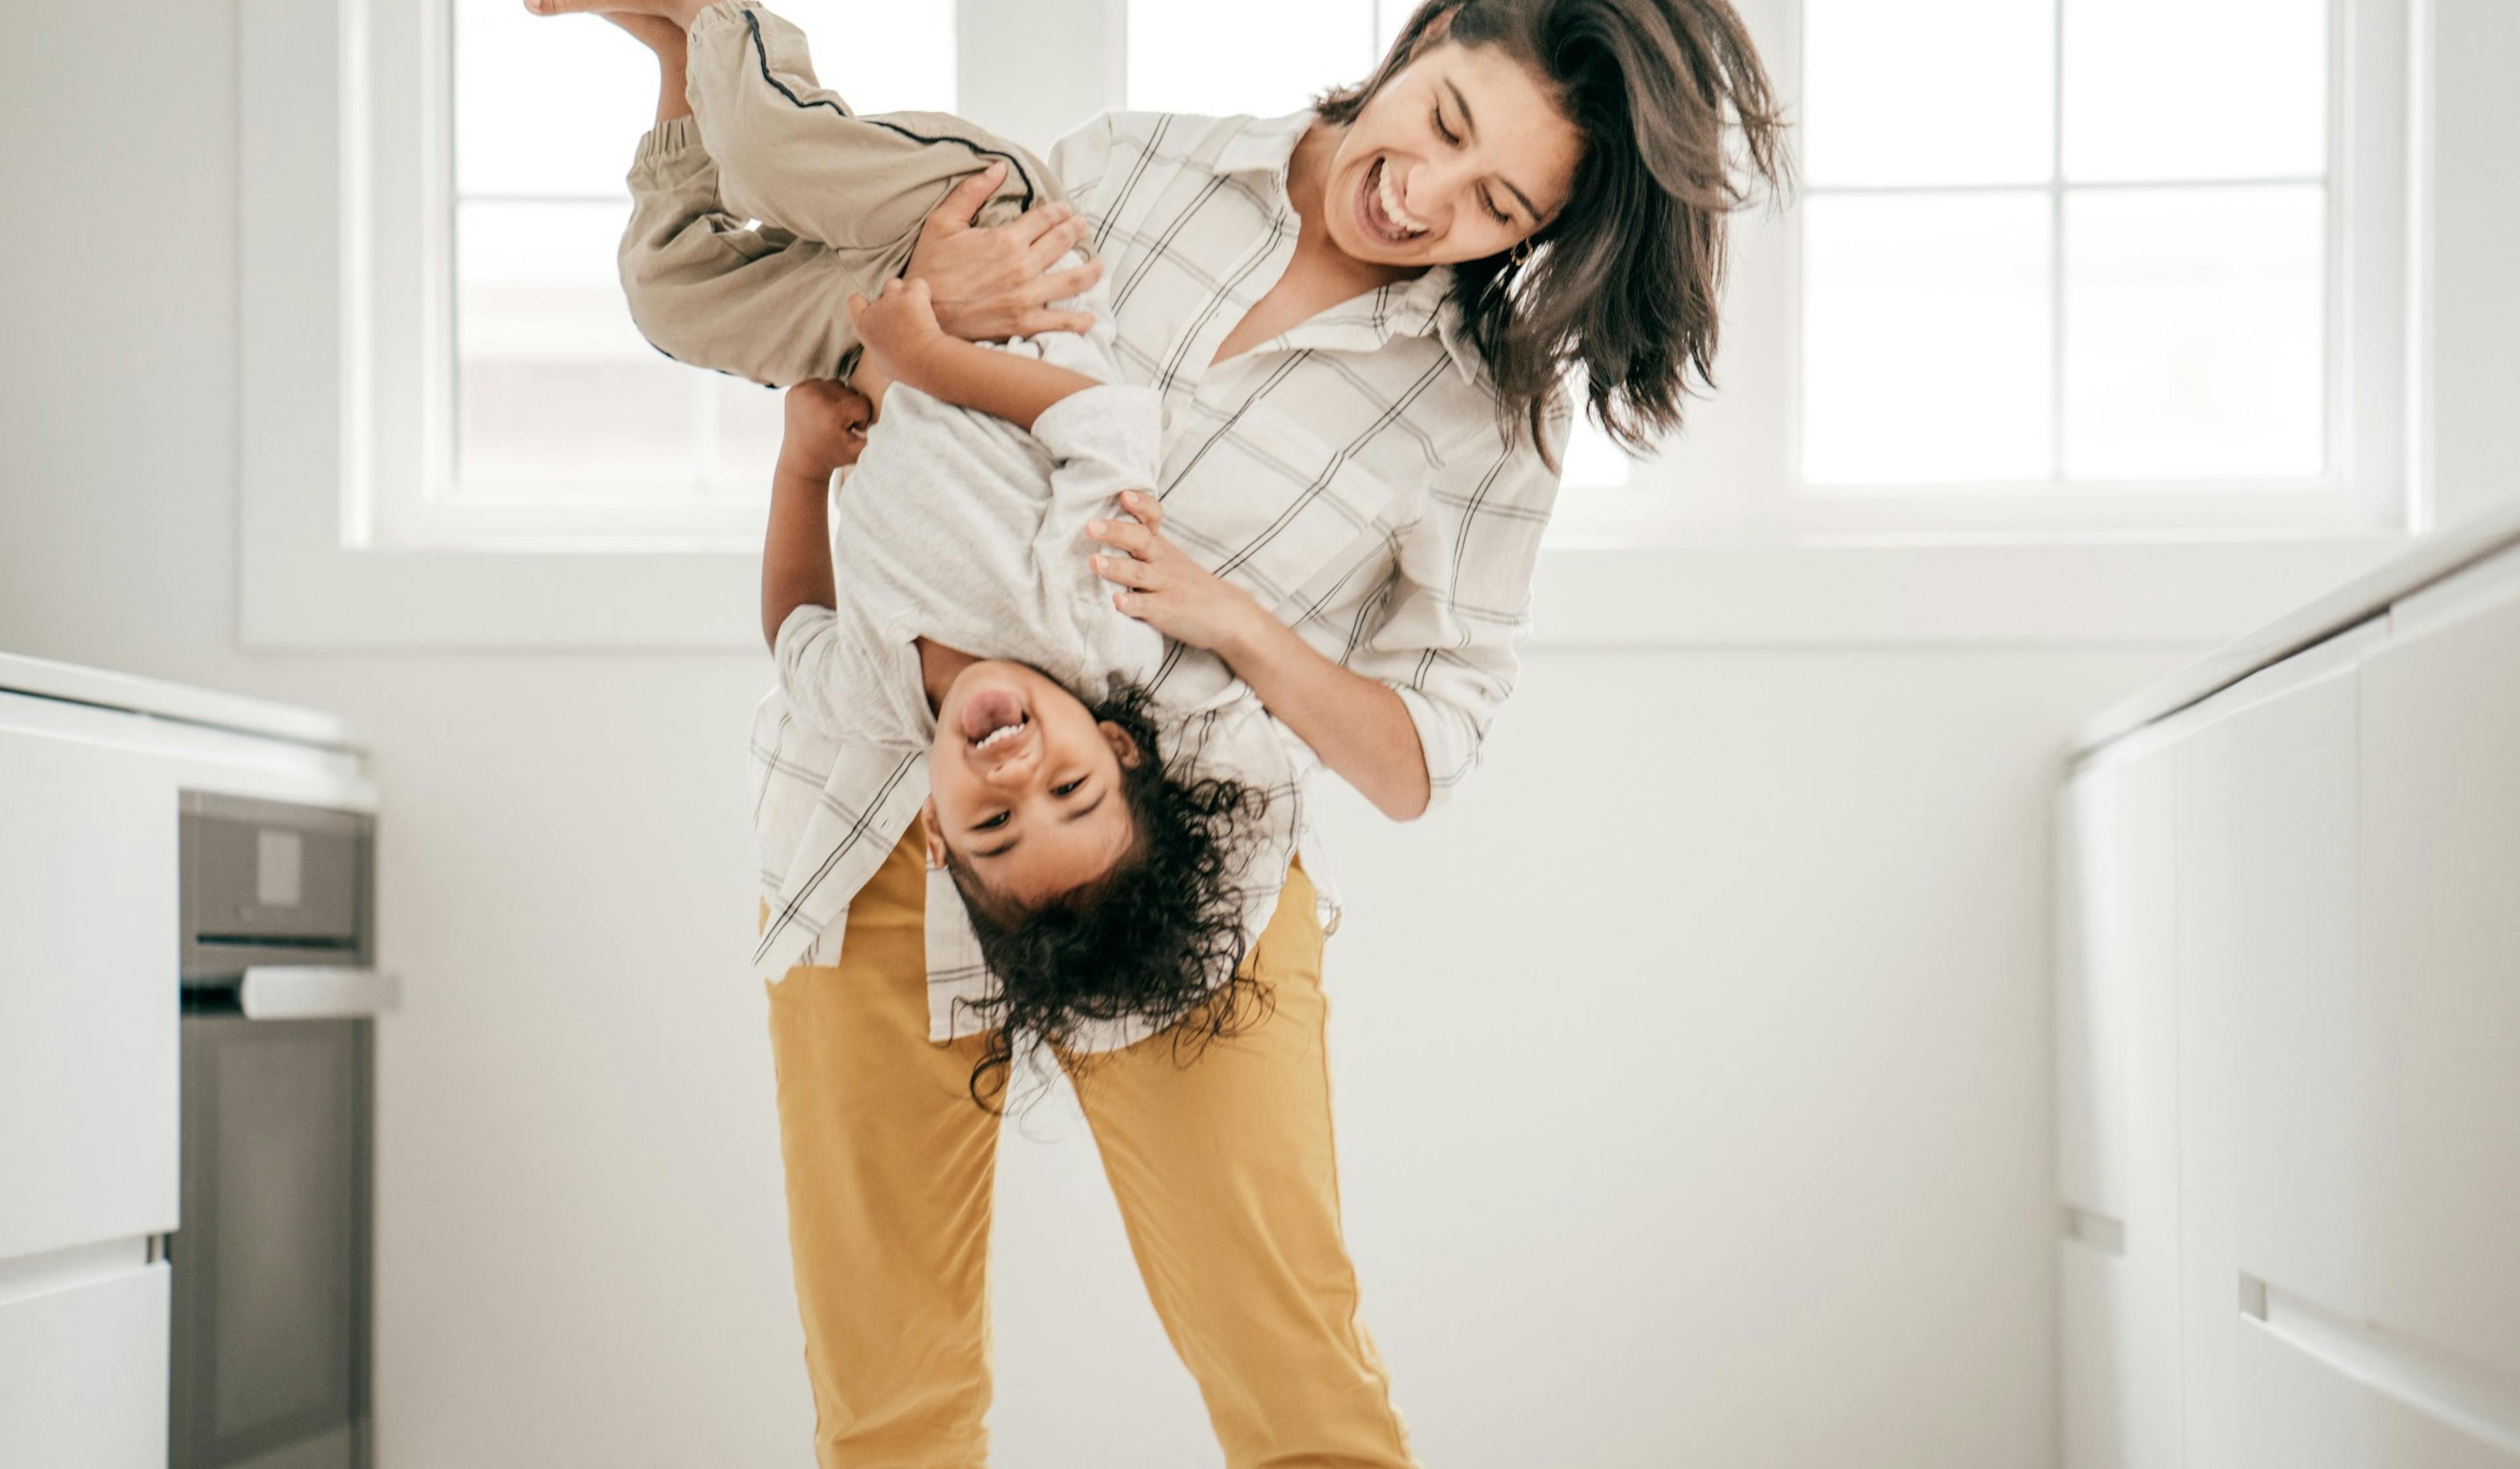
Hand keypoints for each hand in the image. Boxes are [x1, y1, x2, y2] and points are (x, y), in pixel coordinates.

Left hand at [777, 380, 871, 480]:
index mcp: (831, 414)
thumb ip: (879, 437)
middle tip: (838, 427)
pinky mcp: (793, 390)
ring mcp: (802, 392)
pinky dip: (822, 396)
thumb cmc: (834, 455)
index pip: (861, 404)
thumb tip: (901, 422)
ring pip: (836, 385)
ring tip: (829, 418)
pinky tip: (818, 412)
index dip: (860, 419)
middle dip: (848, 408)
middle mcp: (814, 399)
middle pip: (849, 392)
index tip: (850, 432)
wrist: (801, 460)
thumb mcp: (860, 451)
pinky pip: (820, 383)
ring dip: (837, 400)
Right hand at [844, 276, 953, 393]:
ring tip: (917, 308)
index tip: (876, 310)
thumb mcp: (880, 360)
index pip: (854, 302)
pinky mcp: (912, 296)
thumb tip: (880, 341)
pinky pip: (918, 284)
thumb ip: (876, 344)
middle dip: (892, 297)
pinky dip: (923, 291)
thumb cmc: (904, 367)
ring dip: (906, 291)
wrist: (924, 361)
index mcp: (863, 325)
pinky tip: (927, 304)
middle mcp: (876, 309)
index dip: (865, 303)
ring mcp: (893, 300)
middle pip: (881, 291)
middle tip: (905, 315)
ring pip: (896, 283)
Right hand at [903, 162, 1101, 341]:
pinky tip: (1089, 318)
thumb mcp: (942, 222)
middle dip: (1076, 231)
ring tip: (1098, 265)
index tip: (1066, 210)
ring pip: (1072, 280)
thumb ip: (972, 192)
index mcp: (1006, 239)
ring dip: (1090, 270)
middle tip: (1082, 227)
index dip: (1059, 211)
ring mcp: (1027, 297)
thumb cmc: (929, 268)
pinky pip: (1061, 322)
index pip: (1046, 218)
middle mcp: (1023, 266)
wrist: (921, 315)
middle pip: (1062, 242)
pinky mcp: (1024, 323)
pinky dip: (1079, 321)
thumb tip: (999, 166)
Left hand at [1087, 490, 1264, 653]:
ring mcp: (1164, 586)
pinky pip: (1148, 607)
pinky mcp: (1167, 611)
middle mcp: (1161, 562)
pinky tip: (1116, 602)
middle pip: (1140, 541)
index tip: (1123, 493)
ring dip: (1116, 567)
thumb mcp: (1167, 557)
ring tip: (1094, 562)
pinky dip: (1132, 604)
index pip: (1152, 517)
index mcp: (1159, 546)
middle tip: (1091, 526)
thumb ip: (1140, 543)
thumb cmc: (1186, 582)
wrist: (1225, 613)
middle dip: (1115, 532)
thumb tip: (1097, 526)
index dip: (1140, 504)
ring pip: (1138, 574)